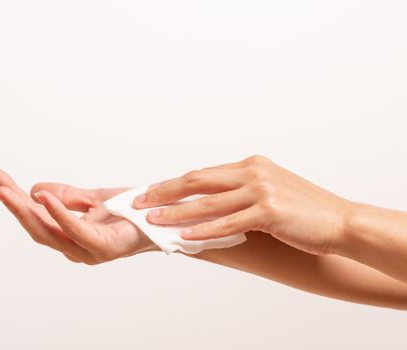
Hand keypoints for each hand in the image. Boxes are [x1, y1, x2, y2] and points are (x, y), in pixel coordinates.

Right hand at [0, 164, 156, 263]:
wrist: (163, 218)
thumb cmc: (131, 212)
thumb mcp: (93, 198)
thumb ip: (67, 196)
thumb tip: (36, 191)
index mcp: (69, 235)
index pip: (35, 214)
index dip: (13, 196)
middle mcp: (74, 247)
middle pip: (35, 224)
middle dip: (12, 202)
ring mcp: (87, 251)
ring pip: (48, 231)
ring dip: (25, 210)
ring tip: (5, 190)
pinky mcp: (102, 248)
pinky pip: (74, 229)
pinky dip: (58, 213)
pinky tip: (43, 198)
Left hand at [133, 155, 352, 254]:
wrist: (342, 221)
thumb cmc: (306, 210)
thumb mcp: (271, 191)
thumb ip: (241, 191)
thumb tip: (210, 203)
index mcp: (251, 165)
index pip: (204, 173)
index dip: (176, 183)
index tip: (154, 191)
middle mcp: (253, 172)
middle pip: (198, 180)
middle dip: (165, 190)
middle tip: (140, 199)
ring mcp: (261, 190)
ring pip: (208, 202)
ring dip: (176, 212)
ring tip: (152, 218)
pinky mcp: (269, 212)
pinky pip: (228, 223)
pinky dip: (203, 230)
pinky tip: (184, 236)